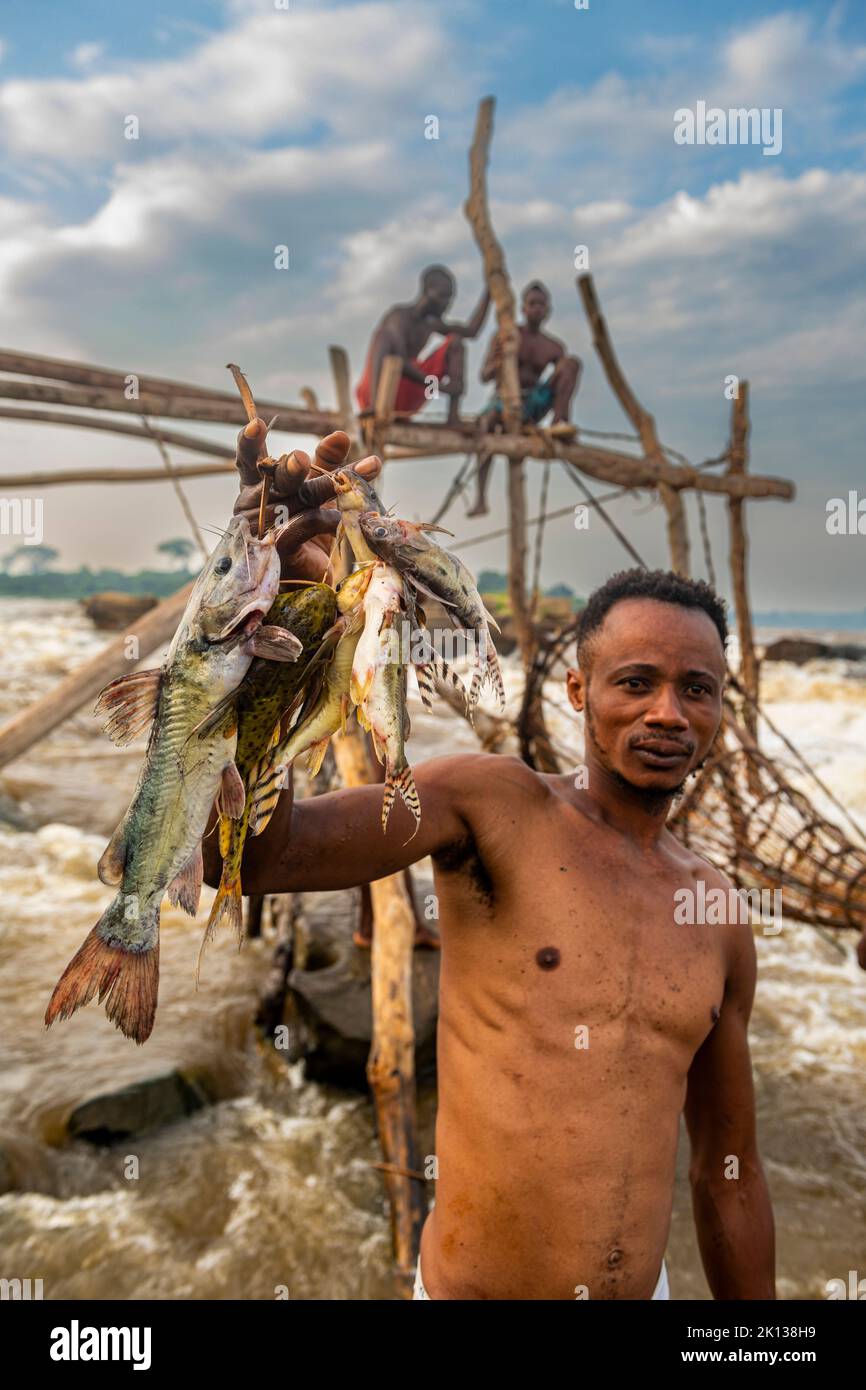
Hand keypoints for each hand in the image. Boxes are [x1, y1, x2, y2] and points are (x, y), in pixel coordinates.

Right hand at [232, 423, 381, 580]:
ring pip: (299, 498)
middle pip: (279, 477)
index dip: (250, 442)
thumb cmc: (306, 528)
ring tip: (351, 480)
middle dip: (292, 467)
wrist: (309, 577)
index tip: (257, 424)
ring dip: (328, 488)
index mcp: (258, 483)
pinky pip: (305, 525)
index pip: (249, 459)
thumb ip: (326, 464)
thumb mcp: (316, 492)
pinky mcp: (279, 548)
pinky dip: (327, 520)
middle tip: (303, 459)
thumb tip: (340, 435)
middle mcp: (255, 502)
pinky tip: (341, 520)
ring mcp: (264, 526)